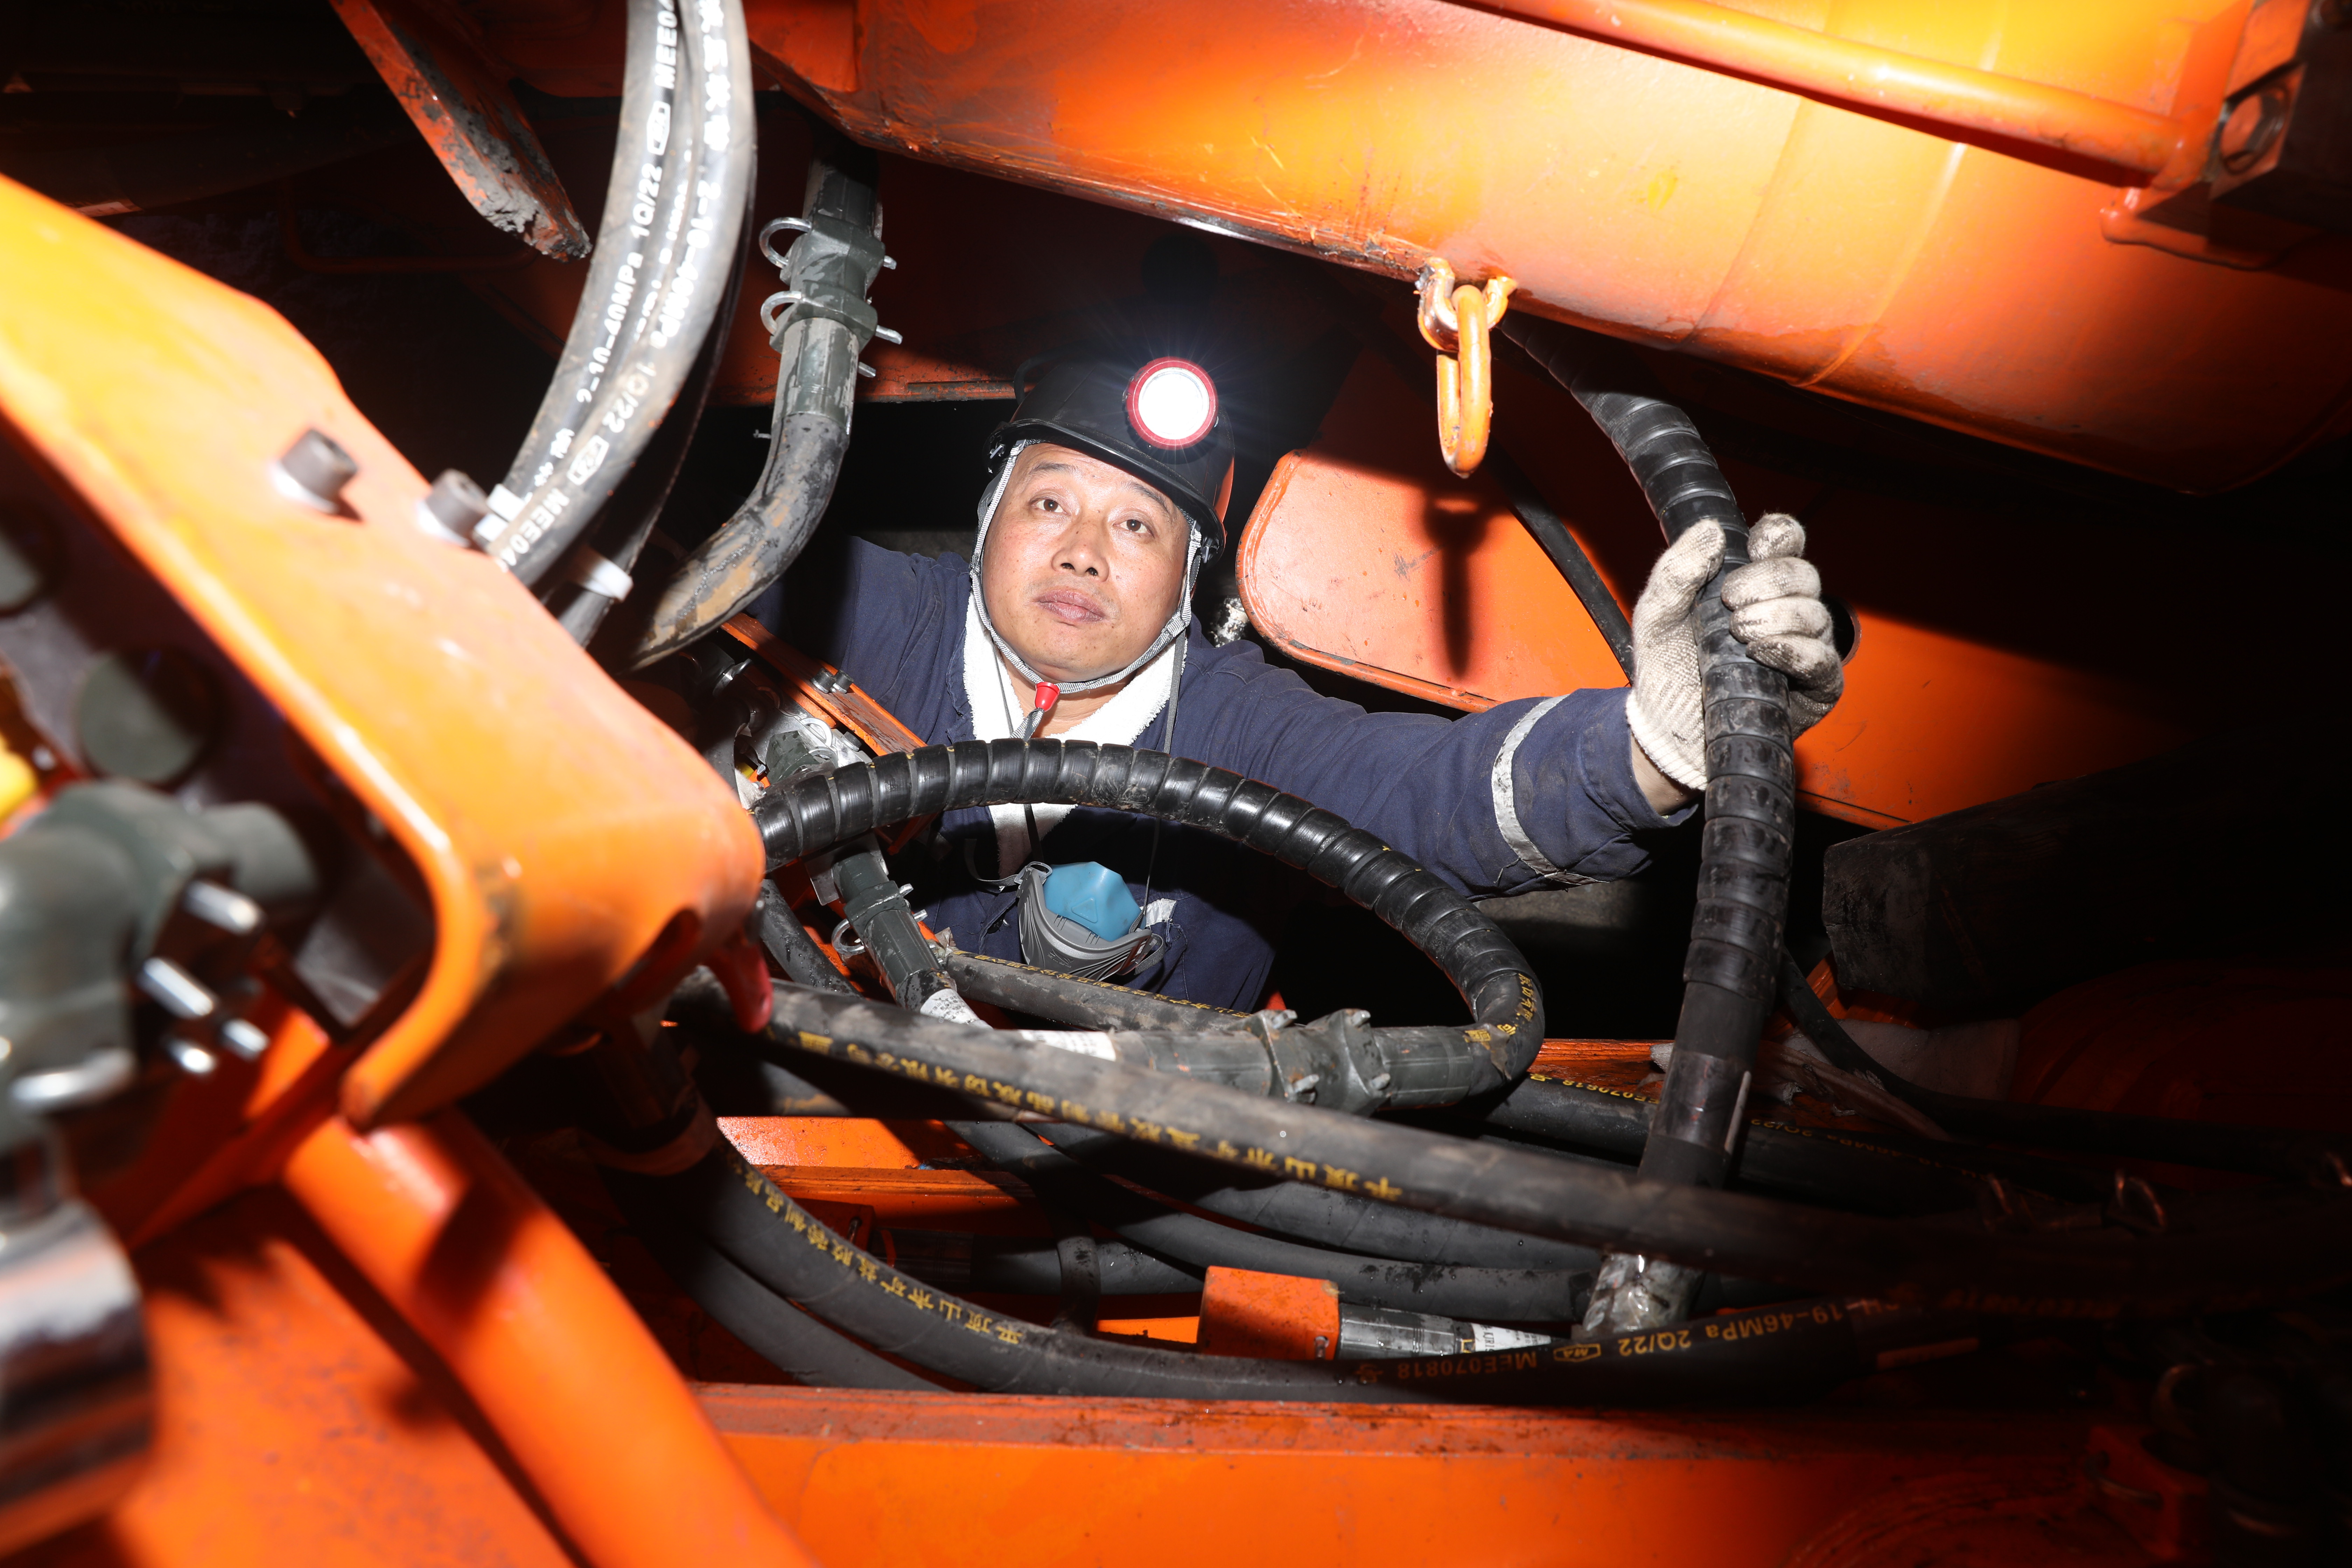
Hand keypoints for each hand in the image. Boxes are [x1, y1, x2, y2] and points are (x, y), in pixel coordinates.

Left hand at [1624, 514, 1843, 795]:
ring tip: (1738, 633)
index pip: (1785, 543)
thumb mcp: (1656, 615)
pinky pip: (1823, 661)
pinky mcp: (1815, 687)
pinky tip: (1764, 651)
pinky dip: (1794, 651)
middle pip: (1804, 575)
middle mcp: (1787, 610)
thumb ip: (1676, 572)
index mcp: (1754, 584)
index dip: (1779, 536)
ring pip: (1816, 614)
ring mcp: (1805, 647)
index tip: (1754, 547)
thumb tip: (1709, 530)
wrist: (1666, 725)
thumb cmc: (1667, 668)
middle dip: (1769, 581)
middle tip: (1730, 602)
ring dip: (1777, 617)